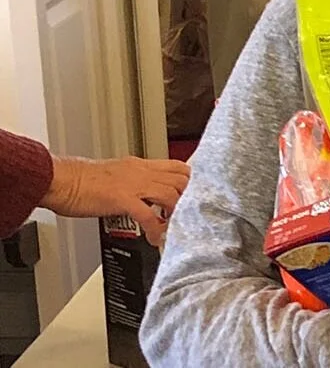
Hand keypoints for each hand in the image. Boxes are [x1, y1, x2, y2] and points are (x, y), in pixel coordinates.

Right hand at [41, 156, 189, 246]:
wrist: (62, 180)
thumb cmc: (83, 179)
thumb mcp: (117, 173)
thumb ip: (134, 180)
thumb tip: (145, 192)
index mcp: (141, 165)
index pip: (178, 166)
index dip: (190, 181)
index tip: (194, 195)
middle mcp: (141, 172)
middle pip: (181, 180)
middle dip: (189, 198)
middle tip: (188, 214)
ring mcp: (133, 185)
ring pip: (171, 195)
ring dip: (176, 213)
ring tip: (174, 227)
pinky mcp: (122, 200)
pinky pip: (148, 216)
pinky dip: (155, 229)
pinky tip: (155, 238)